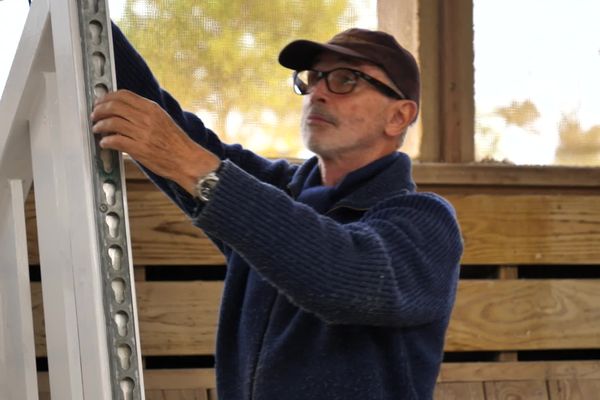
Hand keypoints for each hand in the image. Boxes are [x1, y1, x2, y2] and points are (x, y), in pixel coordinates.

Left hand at [91, 90, 219, 194]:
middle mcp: (147, 118)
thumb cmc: (177, 143)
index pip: (123, 95)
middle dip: (99, 110)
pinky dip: (106, 141)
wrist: (188, 160)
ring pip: (111, 122)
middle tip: (94, 115)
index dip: (107, 97)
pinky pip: (115, 141)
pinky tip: (105, 143)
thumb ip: (145, 113)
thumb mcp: (163, 120)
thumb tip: (124, 110)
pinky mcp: (139, 149)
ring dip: (99, 125)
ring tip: (97, 129)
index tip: (101, 102)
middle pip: (114, 106)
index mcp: (152, 108)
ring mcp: (142, 134)